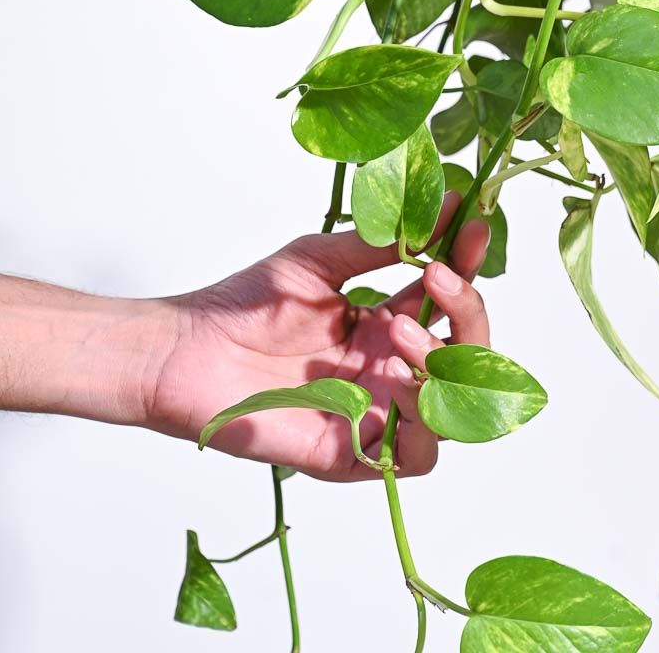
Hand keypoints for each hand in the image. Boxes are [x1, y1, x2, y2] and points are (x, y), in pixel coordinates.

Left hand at [147, 194, 490, 481]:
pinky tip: (393, 377)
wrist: (185, 348)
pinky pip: (417, 454)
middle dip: (467, 311)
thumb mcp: (321, 259)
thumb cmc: (246, 304)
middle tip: (438, 276)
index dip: (469, 268)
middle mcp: (388, 373)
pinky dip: (422, 418)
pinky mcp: (352, 454)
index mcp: (386, 327)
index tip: (473, 227)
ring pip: (455, 408)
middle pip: (469, 357)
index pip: (450, 303)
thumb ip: (383, 242)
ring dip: (445, 361)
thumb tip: (445, 203)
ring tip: (400, 325)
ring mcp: (375, 414)